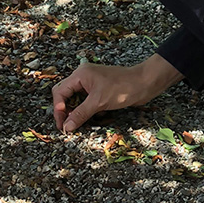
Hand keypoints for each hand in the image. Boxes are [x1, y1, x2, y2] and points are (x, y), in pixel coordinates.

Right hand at [52, 54, 182, 132]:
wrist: (145, 84)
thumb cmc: (122, 88)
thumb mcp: (99, 102)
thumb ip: (81, 114)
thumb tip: (66, 127)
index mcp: (80, 75)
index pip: (60, 92)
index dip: (58, 109)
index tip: (62, 125)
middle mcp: (83, 77)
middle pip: (65, 94)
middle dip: (65, 111)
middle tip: (67, 127)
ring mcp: (91, 83)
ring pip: (75, 98)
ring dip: (75, 111)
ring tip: (76, 125)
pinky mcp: (99, 90)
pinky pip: (85, 100)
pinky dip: (84, 110)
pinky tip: (87, 118)